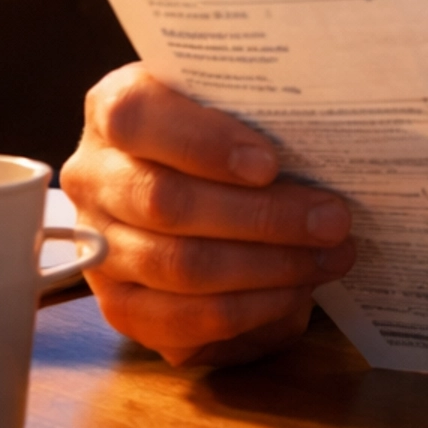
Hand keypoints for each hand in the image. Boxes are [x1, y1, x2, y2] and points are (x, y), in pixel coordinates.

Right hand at [60, 63, 355, 367]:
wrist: (202, 188)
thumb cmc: (232, 138)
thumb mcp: (238, 108)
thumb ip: (260, 114)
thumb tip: (329, 142)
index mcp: (114, 108)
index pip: (136, 118)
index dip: (202, 142)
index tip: (270, 164)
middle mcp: (93, 177)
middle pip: (165, 201)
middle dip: (262, 216)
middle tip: (333, 220)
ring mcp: (99, 246)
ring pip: (178, 265)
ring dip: (267, 266)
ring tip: (330, 256)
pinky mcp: (119, 306)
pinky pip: (180, 319)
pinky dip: (248, 309)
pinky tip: (294, 292)